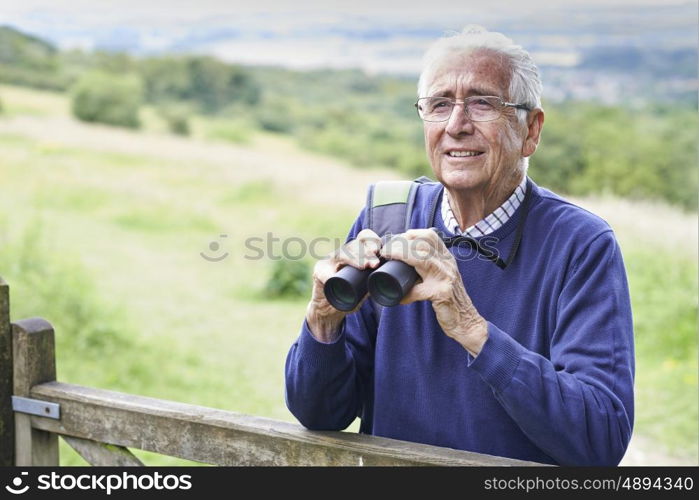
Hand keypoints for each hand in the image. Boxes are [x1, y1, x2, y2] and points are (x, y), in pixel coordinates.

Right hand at [306, 229, 382, 341]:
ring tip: (364, 266)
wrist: (329, 308)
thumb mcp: (367, 287)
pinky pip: (322, 272)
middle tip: (375, 262)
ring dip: (353, 258)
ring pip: (341, 254)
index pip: (364, 239)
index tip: (380, 251)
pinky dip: (329, 274)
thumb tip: (399, 280)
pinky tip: (334, 276)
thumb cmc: (351, 295)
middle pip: (354, 244)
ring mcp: (329, 262)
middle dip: (366, 251)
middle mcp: (342, 253)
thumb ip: (378, 281)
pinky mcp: (319, 273)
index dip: (372, 241)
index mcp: (355, 253)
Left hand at [379, 229, 487, 355]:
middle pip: (423, 244)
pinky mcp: (442, 293)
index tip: (397, 239)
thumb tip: (403, 262)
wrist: (466, 320)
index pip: (430, 236)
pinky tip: (399, 298)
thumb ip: (429, 267)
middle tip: (386, 250)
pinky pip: (418, 290)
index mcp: (447, 258)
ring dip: (400, 256)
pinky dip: (406, 294)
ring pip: (421, 258)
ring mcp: (446, 277)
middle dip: (401, 243)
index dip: (411, 234)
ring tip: (387, 258)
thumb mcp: (442, 276)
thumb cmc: (449, 299)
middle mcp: (448, 264)